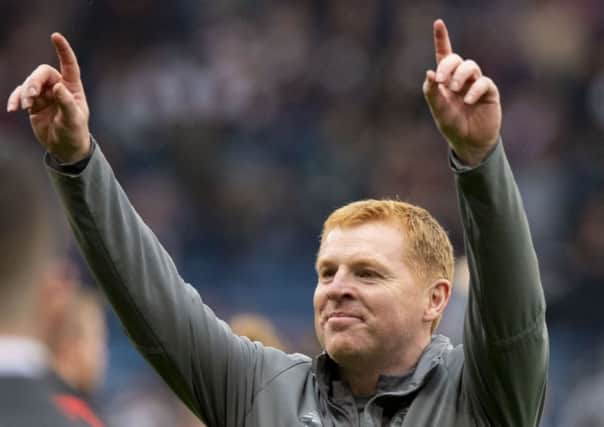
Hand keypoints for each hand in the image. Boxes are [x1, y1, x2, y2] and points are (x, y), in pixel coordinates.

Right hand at [7, 33, 89, 162]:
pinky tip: (13, 109)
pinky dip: (16, 100)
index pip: (69, 65)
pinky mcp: (34, 104)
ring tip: (25, 107)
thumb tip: (58, 86)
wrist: (65, 148)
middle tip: (31, 96)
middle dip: (34, 82)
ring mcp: (45, 95)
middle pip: (42, 74)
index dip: (63, 50)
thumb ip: (66, 103)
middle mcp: (59, 87)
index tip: (55, 36)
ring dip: (25, 93)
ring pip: (29, 84)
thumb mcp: (73, 120)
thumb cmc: (75, 132)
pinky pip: (21, 95)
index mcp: (73, 88)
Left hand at [423, 19, 500, 165]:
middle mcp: (461, 79)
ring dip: (460, 76)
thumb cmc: (453, 126)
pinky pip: (483, 83)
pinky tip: (467, 101)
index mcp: (446, 80)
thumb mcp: (439, 110)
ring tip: (454, 90)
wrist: (469, 143)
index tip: (438, 23)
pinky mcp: (489, 92)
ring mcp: (476, 84)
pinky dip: (474, 90)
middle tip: (441, 80)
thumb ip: (432, 93)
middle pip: (455, 59)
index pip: (444, 56)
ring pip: (470, 66)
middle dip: (447, 66)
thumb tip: (429, 73)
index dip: (442, 39)